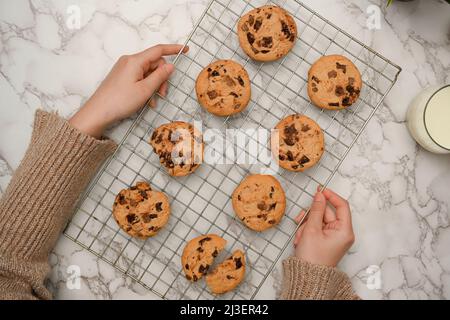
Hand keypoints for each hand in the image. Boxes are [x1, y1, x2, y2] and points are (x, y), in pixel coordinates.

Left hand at [69, 44, 188, 137]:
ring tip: (153, 101)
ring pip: (148, 72)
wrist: (98, 112)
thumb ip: (160, 76)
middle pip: (154, 64)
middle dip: (162, 78)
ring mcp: (125, 69)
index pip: (158, 50)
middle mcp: (129, 61)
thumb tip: (170, 66)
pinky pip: (140, 78)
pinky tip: (146, 101)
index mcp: (135, 61)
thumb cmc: (120, 101)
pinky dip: (146, 88)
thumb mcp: (145, 90)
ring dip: (154, 86)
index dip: (173, 49)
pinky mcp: (122, 77)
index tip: (185, 49)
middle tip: (162, 94)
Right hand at [294, 188, 354, 266]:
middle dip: (312, 215)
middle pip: (327, 213)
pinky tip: (301, 238)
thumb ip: (316, 210)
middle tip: (301, 219)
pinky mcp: (326, 240)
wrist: (307, 277)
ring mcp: (334, 237)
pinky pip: (316, 228)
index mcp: (344, 230)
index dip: (330, 196)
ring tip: (301, 235)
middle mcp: (342, 233)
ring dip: (307, 224)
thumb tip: (319, 196)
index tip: (320, 190)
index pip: (342, 206)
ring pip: (319, 220)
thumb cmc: (313, 258)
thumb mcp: (312, 229)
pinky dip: (307, 230)